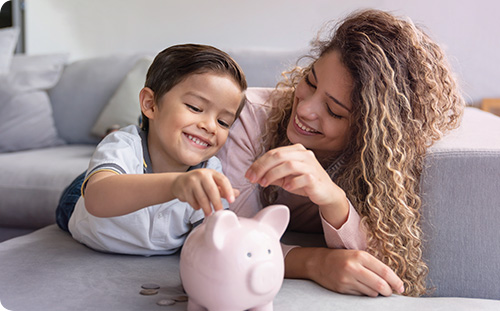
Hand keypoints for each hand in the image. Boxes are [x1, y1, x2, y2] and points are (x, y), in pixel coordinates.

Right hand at [171, 169, 238, 215]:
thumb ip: (223, 189)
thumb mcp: (212, 183)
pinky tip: (198, 206)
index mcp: (211, 172)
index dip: (228, 190)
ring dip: (206, 208)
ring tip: (209, 214)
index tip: (232, 201)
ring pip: (202, 197)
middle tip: (220, 212)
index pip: (222, 180)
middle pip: (212, 190)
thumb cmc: (200, 183)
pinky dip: (197, 206)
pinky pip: (193, 201)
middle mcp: (201, 174)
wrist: (179, 182)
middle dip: (217, 203)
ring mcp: (191, 181)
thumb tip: (237, 193)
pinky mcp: (184, 189)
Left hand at [245, 144, 347, 227]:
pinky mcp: (315, 177)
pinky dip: (291, 182)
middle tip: (254, 178)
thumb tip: (255, 175)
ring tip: (265, 184)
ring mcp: (311, 164)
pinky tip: (286, 187)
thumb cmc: (306, 182)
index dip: (258, 163)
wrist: (326, 192)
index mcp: (296, 150)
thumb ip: (272, 174)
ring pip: (288, 164)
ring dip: (273, 174)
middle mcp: (304, 154)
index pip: (273, 153)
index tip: (249, 174)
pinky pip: (301, 177)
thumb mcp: (285, 177)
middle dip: (262, 167)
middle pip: (278, 155)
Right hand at [287, 247, 404, 296]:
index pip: (384, 271)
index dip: (396, 281)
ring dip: (377, 293)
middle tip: (390, 292)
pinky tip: (361, 288)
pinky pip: (361, 295)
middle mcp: (354, 267)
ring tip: (374, 288)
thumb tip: (391, 280)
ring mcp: (347, 279)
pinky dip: (365, 294)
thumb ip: (373, 265)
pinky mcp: (342, 289)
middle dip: (388, 291)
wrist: (318, 262)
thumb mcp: (357, 255)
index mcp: (360, 256)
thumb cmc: (342, 257)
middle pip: (380, 285)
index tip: (401, 287)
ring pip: (372, 292)